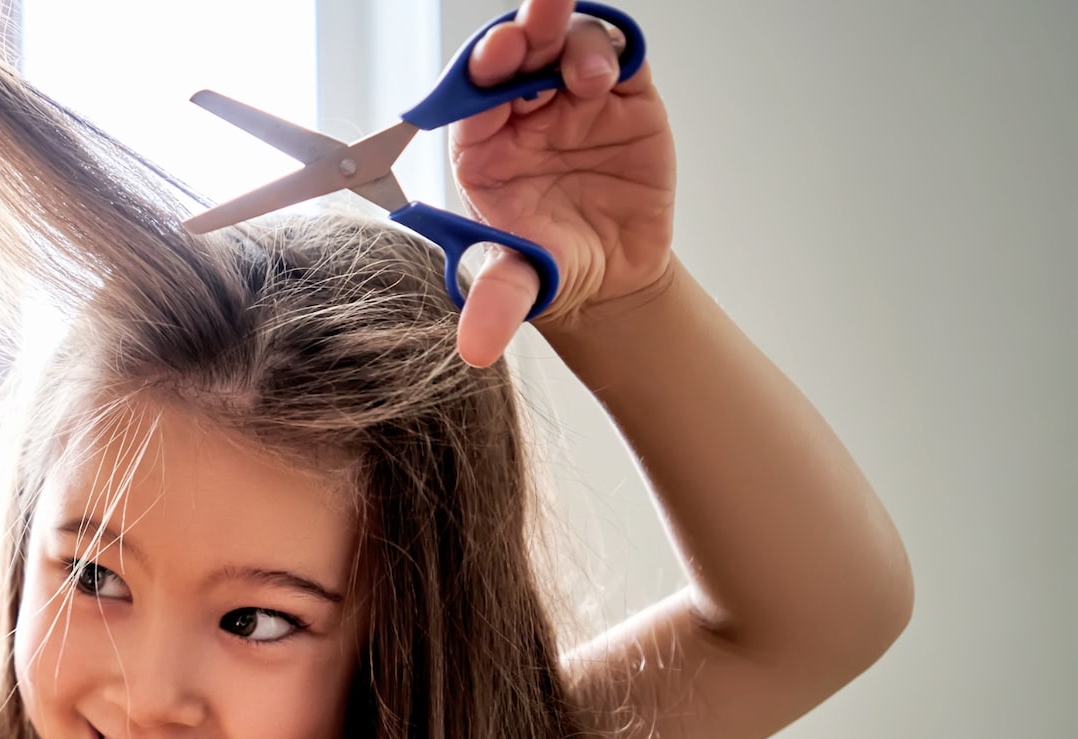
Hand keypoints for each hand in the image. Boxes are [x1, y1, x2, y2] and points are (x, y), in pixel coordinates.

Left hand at [447, 0, 676, 365]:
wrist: (613, 279)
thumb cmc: (553, 269)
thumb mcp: (522, 286)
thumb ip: (498, 303)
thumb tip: (475, 349)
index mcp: (481, 146)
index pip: (471, 94)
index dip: (480, 73)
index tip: (491, 61)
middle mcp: (522, 114)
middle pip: (515, 55)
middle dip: (523, 33)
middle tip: (533, 24)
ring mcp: (572, 100)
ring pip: (565, 46)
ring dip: (571, 43)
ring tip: (587, 75)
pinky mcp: (624, 97)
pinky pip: (618, 55)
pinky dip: (613, 50)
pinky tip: (611, 72)